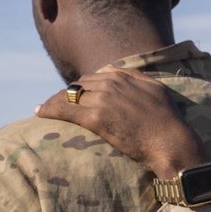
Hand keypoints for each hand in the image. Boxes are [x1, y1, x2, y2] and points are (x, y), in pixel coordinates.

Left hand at [36, 66, 209, 178]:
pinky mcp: (96, 117)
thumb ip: (134, 77)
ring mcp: (102, 99)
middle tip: (53, 103)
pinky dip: (49, 110)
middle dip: (65, 94)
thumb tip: (113, 70)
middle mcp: (111, 83)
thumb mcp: (154, 89)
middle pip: (78, 85)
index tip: (72, 94)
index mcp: (123, 76)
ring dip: (53, 101)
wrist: (171, 141)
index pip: (92, 76)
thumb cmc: (166, 121)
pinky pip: (65, 110)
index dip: (80, 87)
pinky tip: (39, 112)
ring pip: (69, 96)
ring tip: (43, 108)